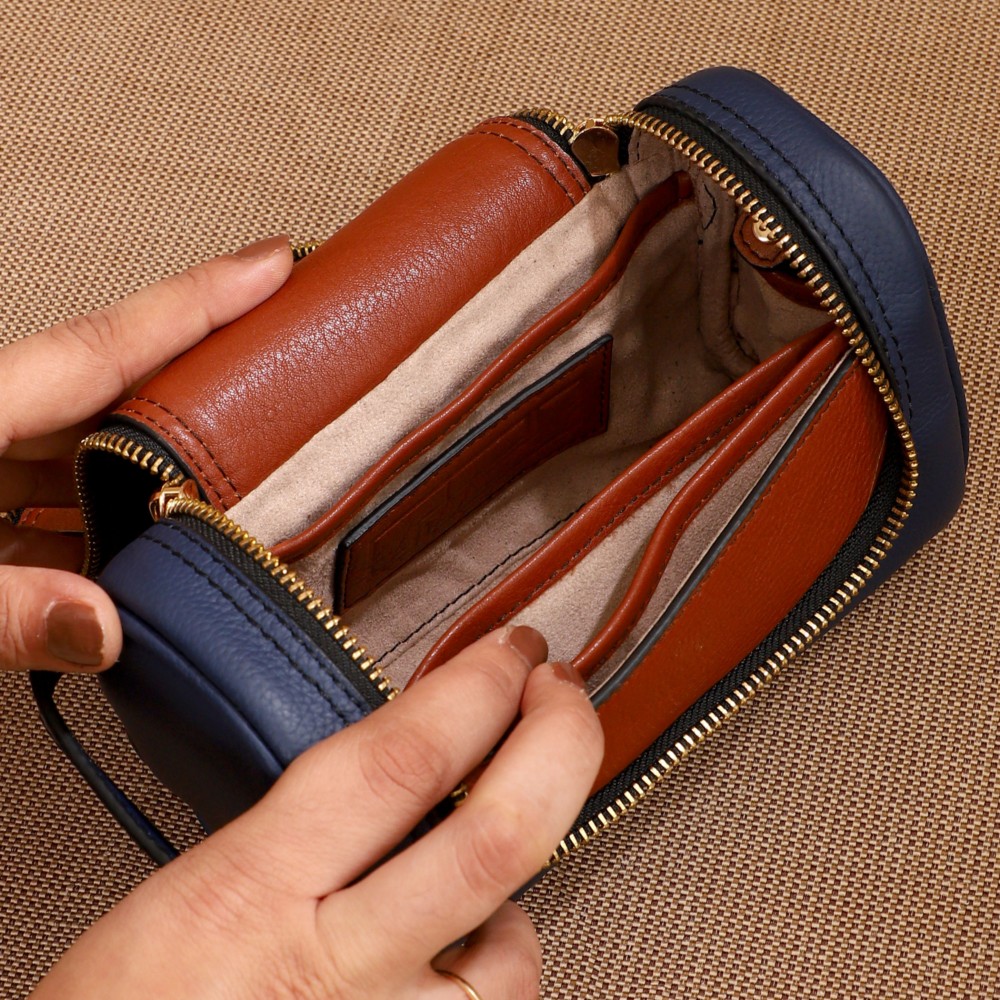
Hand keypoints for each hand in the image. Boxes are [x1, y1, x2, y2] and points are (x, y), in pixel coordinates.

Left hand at [0, 236, 292, 670]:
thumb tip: (109, 627)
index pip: (105, 348)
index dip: (199, 303)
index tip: (277, 264)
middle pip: (113, 394)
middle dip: (201, 385)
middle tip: (286, 370)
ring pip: (85, 455)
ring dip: (154, 470)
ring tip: (237, 478)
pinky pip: (49, 504)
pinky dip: (100, 523)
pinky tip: (137, 552)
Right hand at [32, 625, 603, 998]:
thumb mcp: (201, 887)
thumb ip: (306, 823)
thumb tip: (414, 763)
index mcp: (254, 892)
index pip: (400, 759)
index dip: (478, 686)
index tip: (512, 649)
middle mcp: (336, 973)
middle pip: (496, 838)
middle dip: (560, 740)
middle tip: (566, 691)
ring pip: (517, 940)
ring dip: (518, 877)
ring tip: (481, 851)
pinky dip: (496, 956)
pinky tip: (463, 949)